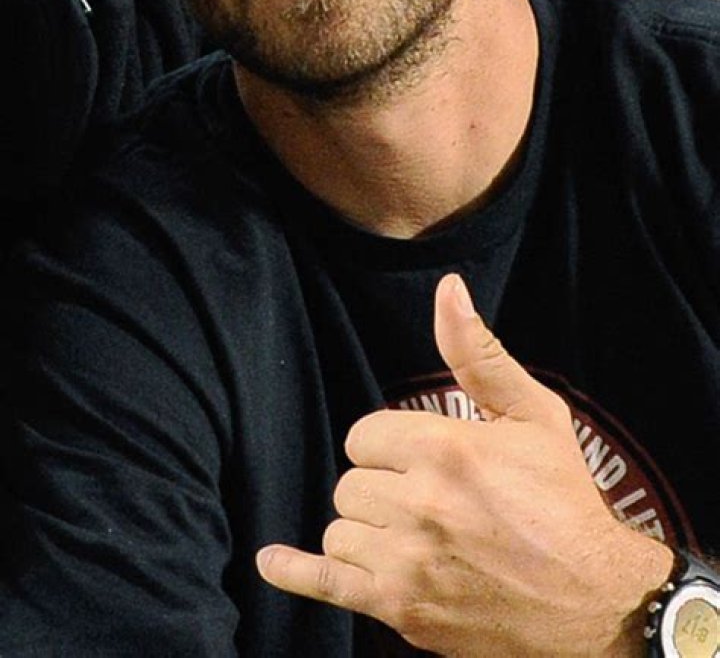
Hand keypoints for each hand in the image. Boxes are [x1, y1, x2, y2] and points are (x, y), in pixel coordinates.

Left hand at [257, 274, 672, 655]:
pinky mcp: (402, 609)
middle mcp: (419, 504)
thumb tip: (449, 291)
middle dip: (380, 486)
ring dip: (366, 528)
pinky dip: (294, 572)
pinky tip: (272, 561)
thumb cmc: (564, 500)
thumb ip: (477, 353)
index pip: (365, 435)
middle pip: (351, 482)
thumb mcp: (533, 415)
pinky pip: (327, 584)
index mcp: (444, 449)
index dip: (390, 445)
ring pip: (340, 529)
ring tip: (412, 533)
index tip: (421, 459)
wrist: (594, 601)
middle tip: (426, 498)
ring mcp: (407, 562)